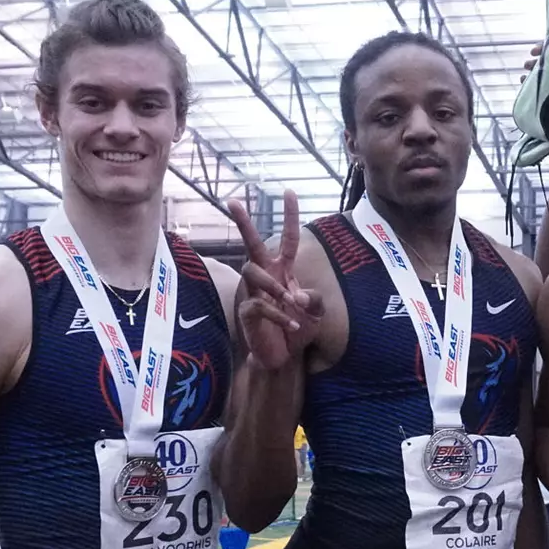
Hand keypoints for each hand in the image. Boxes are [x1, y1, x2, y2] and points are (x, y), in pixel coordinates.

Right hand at [229, 192, 322, 372]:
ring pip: (252, 271)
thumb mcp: (316, 313)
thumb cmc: (299, 328)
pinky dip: (279, 315)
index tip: (289, 191)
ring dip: (274, 285)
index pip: (288, 239)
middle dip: (243, 223)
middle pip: (252, 245)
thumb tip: (297, 293)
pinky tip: (293, 326)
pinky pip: (258, 304)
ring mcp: (254, 292)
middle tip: (232, 201)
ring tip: (290, 303)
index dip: (290, 216)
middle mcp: (267, 276)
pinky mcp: (247, 312)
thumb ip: (315, 299)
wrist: (285, 357)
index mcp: (284, 270)